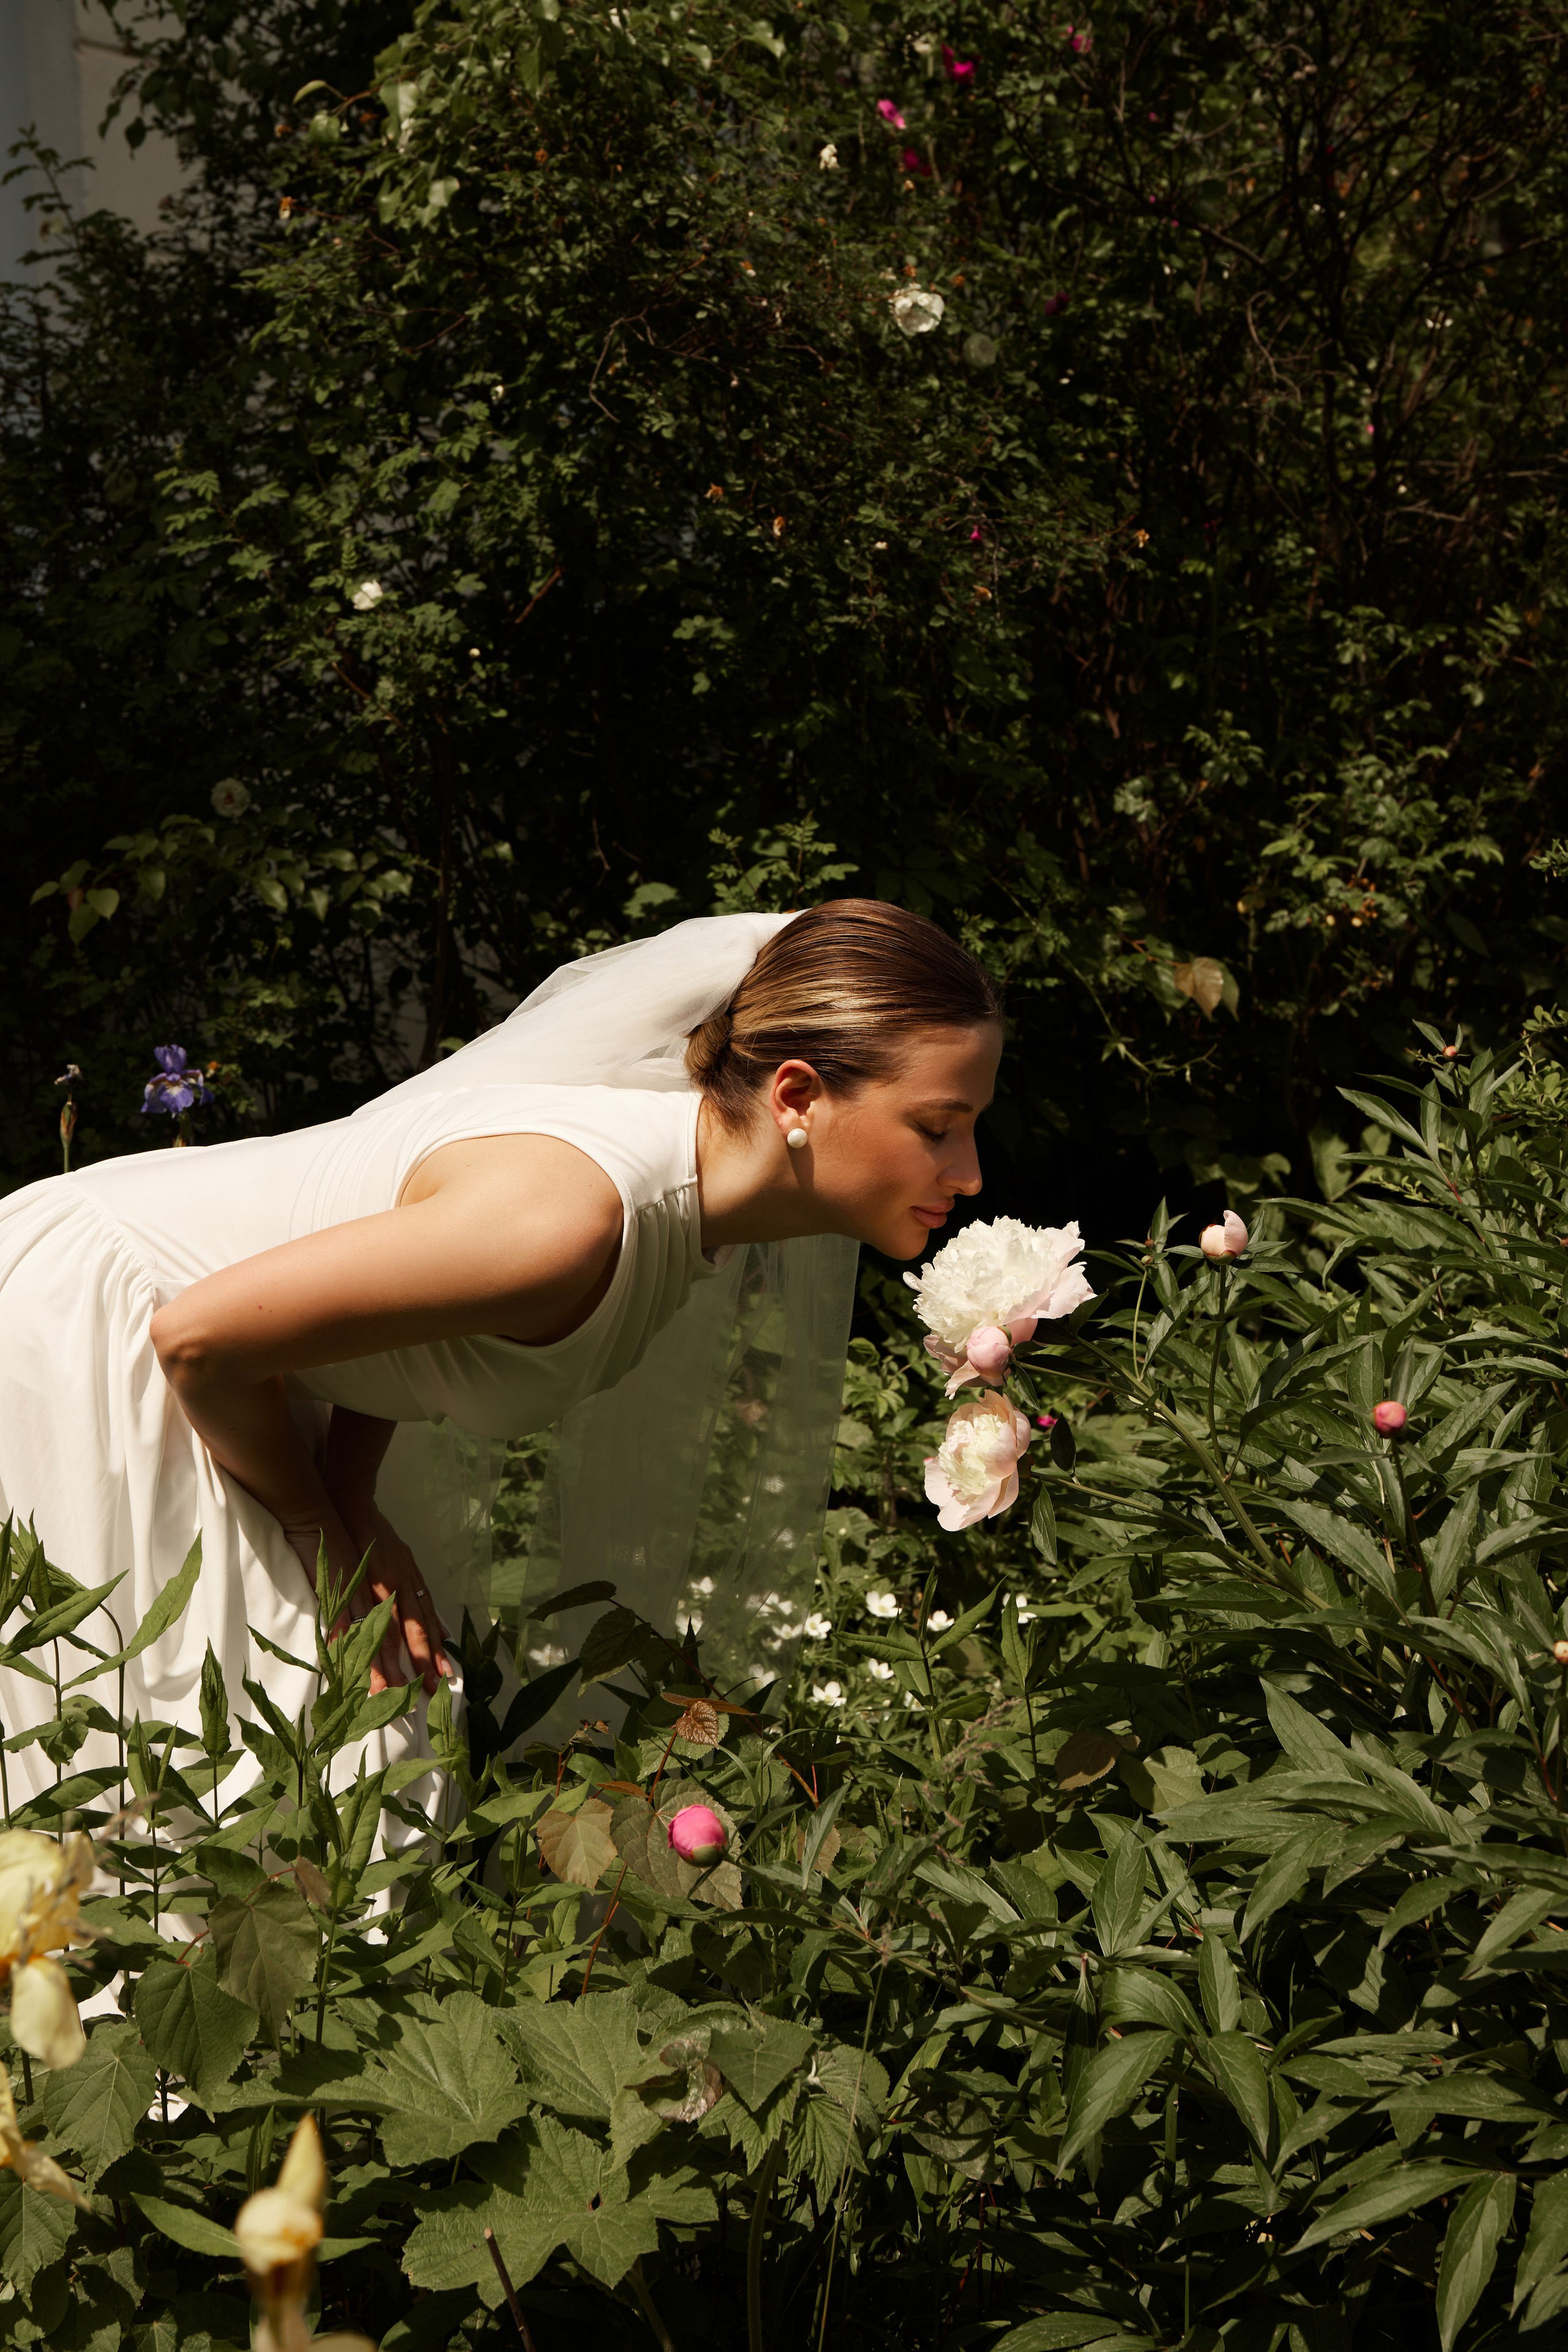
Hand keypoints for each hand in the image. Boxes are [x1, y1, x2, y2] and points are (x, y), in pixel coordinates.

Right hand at [283, 1509, 450, 1696]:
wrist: (343, 1505)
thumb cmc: (371, 1535)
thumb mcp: (405, 1561)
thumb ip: (421, 1594)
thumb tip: (441, 1626)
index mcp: (407, 1581)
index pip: (425, 1622)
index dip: (434, 1650)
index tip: (444, 1676)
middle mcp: (394, 1585)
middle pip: (409, 1631)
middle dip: (418, 1663)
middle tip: (427, 1692)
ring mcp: (368, 1586)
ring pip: (379, 1631)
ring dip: (384, 1664)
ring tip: (389, 1692)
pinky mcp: (342, 1585)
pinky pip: (346, 1618)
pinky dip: (348, 1640)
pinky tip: (347, 1661)